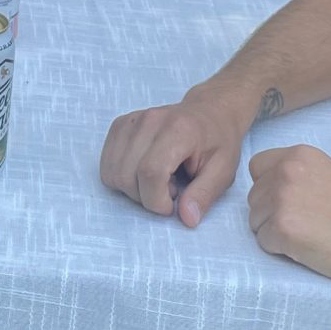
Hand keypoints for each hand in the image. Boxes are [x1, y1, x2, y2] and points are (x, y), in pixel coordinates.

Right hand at [97, 87, 250, 226]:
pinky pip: (106, 164)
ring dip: (133, 188)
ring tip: (159, 179)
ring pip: (112, 173)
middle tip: (171, 188)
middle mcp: (150, 121)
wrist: (210, 111)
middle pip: (127, 176)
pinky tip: (144, 171)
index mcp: (178, 129)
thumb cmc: (218, 141)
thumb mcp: (223, 171)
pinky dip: (122, 177)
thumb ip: (204, 195)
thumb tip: (186, 218)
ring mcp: (132, 121)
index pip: (150, 172)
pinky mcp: (120, 125)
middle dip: (146, 197)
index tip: (173, 204)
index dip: (156, 200)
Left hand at [246, 146, 330, 289]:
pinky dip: (281, 250)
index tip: (293, 202)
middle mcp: (286, 171)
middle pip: (254, 198)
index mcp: (299, 154)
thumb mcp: (329, 177)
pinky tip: (308, 248)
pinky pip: (263, 242)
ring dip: (274, 233)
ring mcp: (281, 199)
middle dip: (271, 214)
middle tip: (307, 224)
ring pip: (255, 221)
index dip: (269, 188)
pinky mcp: (281, 228)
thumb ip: (299, 175)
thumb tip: (269, 188)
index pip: (257, 167)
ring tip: (309, 235)